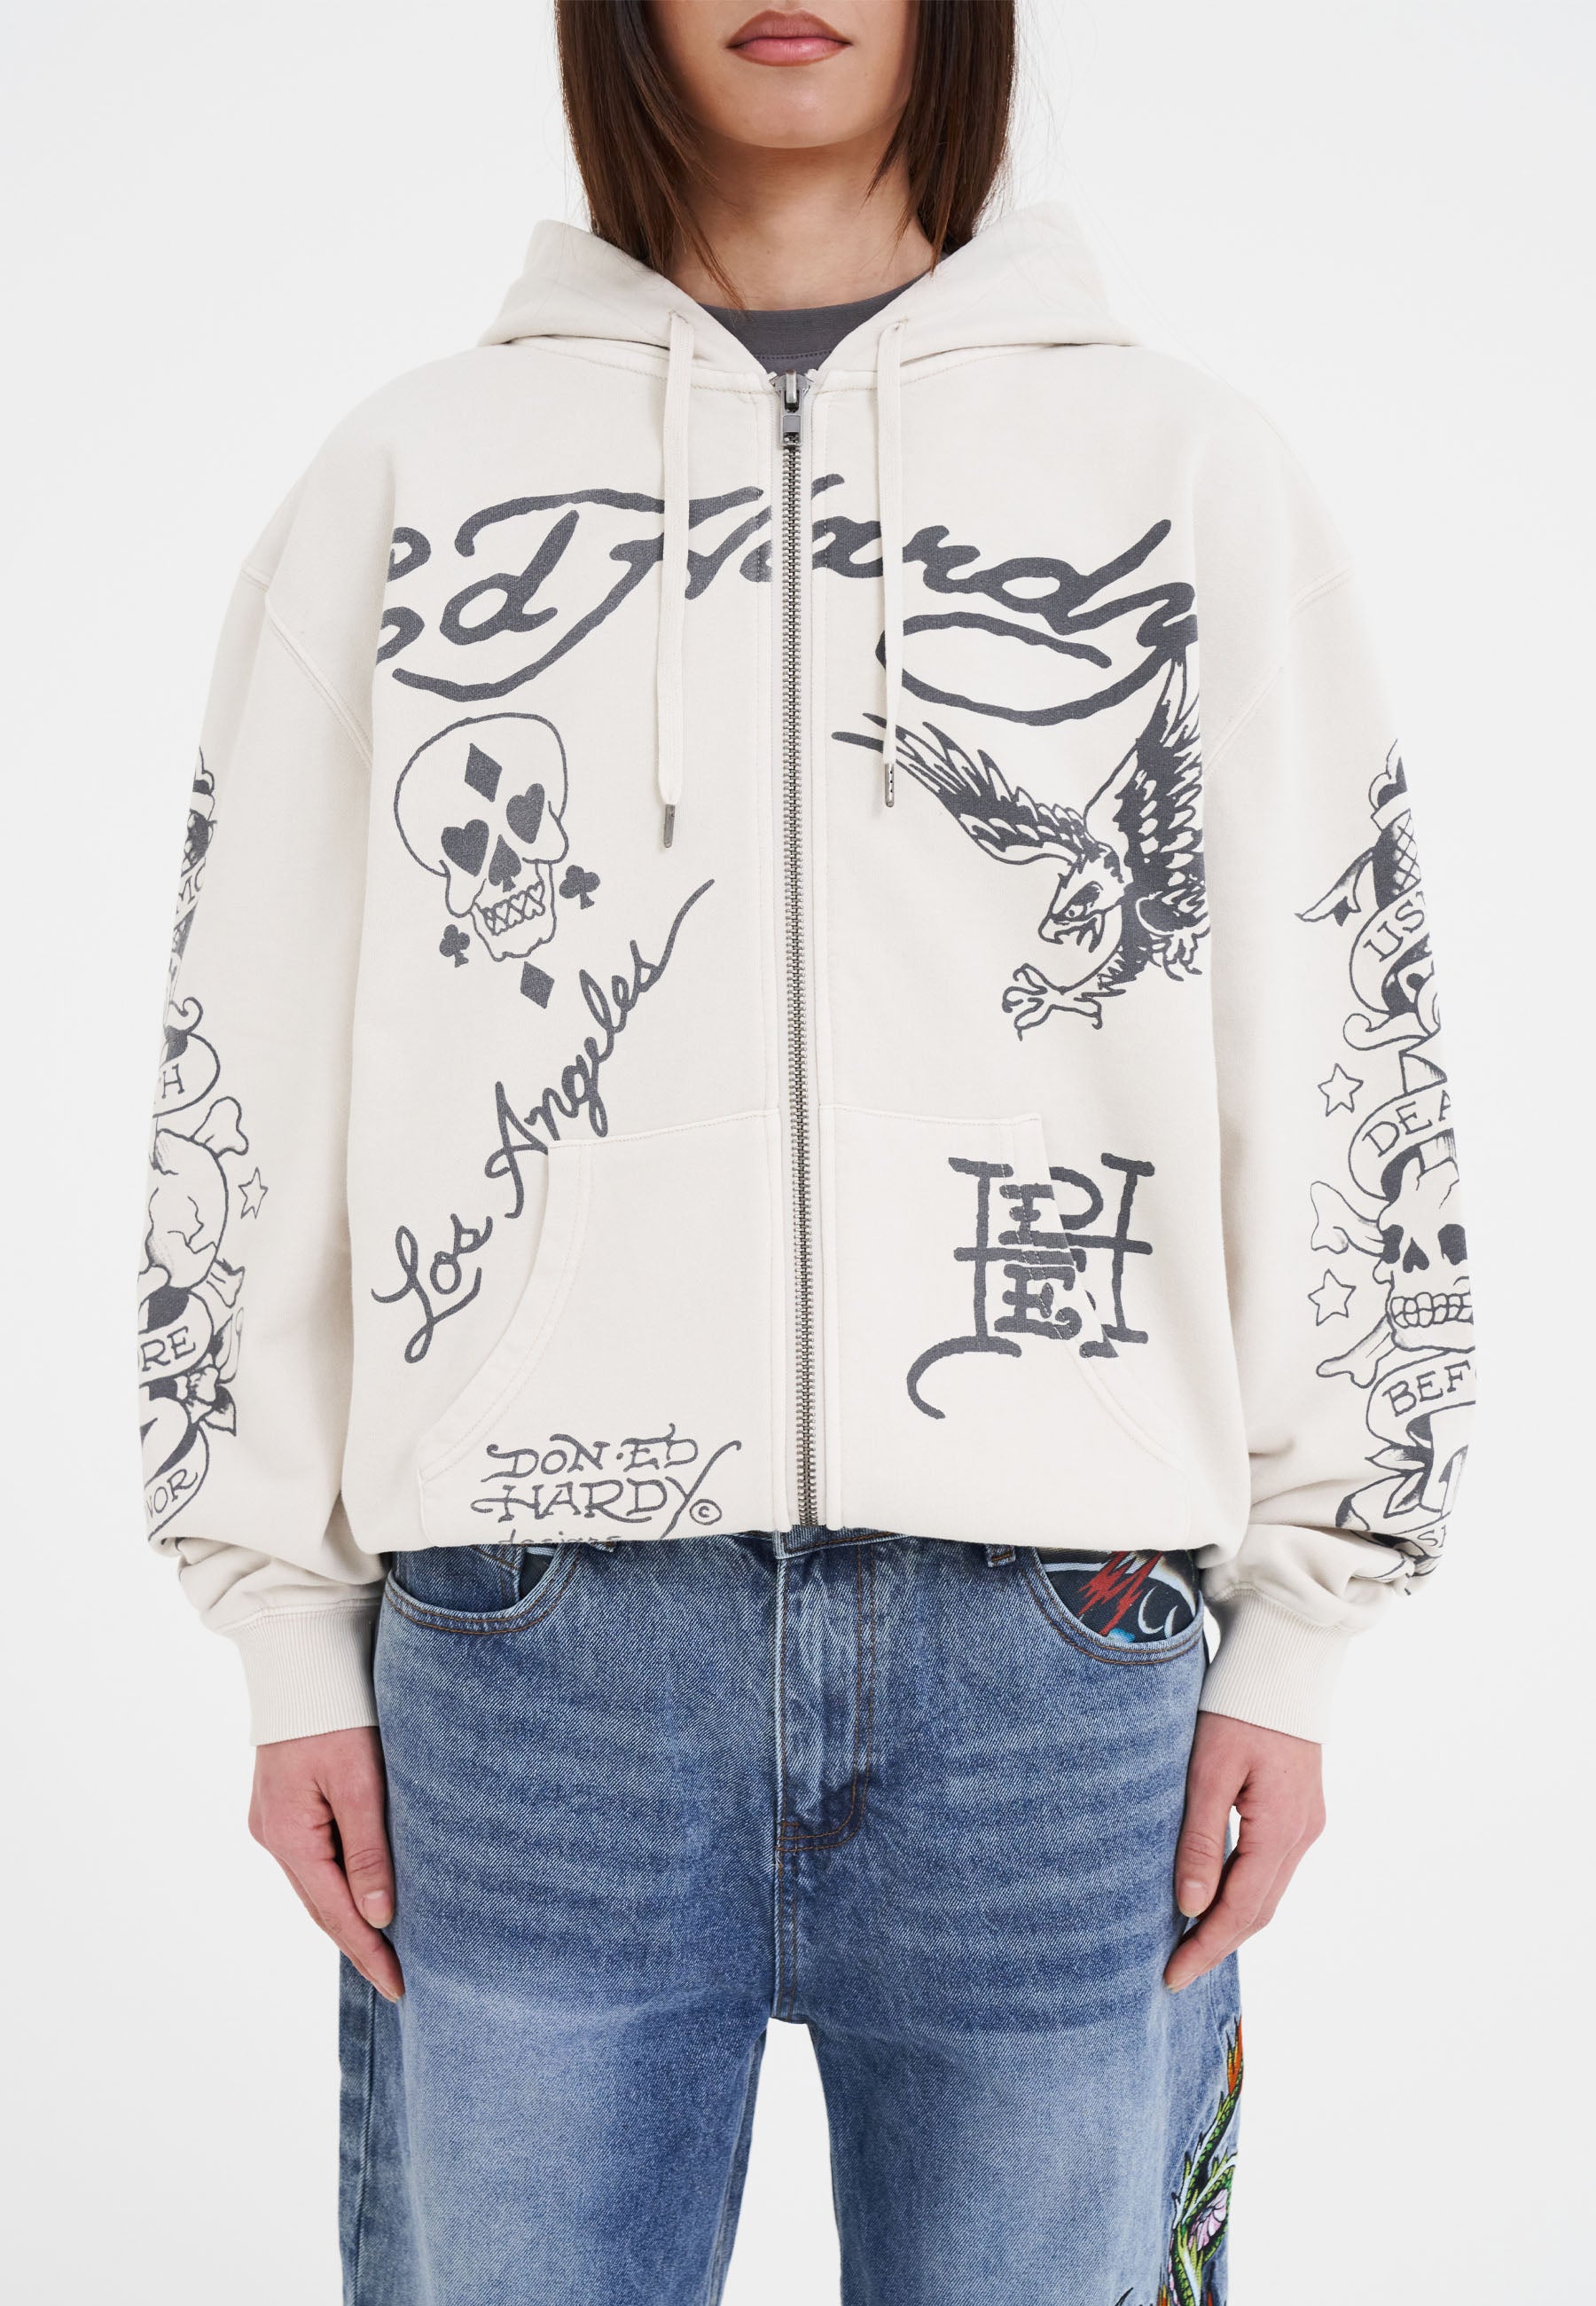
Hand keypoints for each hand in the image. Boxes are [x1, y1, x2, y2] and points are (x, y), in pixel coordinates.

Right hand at [249, 1727, 403, 2001]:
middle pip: (320, 1906)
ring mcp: (273, 1822)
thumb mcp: (360, 1782)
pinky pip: (312, 1860)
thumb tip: (380, 1917)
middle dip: (359, 1944)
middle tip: (398, 1980)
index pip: (335, 1913)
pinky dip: (337, 1885)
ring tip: (386, 1949)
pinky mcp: (282, 1806)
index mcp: (289, 1836)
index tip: (400, 1985)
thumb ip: (370, 1851)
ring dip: (347, 1917)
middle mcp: (273, 1835)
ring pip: (315, 1885)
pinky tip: (360, 1896)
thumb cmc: (337, 1714)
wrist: (302, 1662)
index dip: (369, 1952)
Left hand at [1164, 1711, 1324, 1992]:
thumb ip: (1200, 1839)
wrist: (1282, 1663)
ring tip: (1189, 1945)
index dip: (1205, 1946)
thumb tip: (1189, 1906)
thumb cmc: (1237, 1707)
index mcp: (1281, 1829)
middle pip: (1259, 1910)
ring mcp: (1307, 1823)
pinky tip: (1215, 1897)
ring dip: (1232, 1922)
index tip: (1171, 1976)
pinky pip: (1273, 1869)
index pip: (1240, 1908)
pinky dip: (1244, 1893)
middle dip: (1217, 1944)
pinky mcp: (1301, 1810)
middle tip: (1174, 1972)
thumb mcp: (1208, 1770)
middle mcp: (1302, 1834)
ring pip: (1268, 1892)